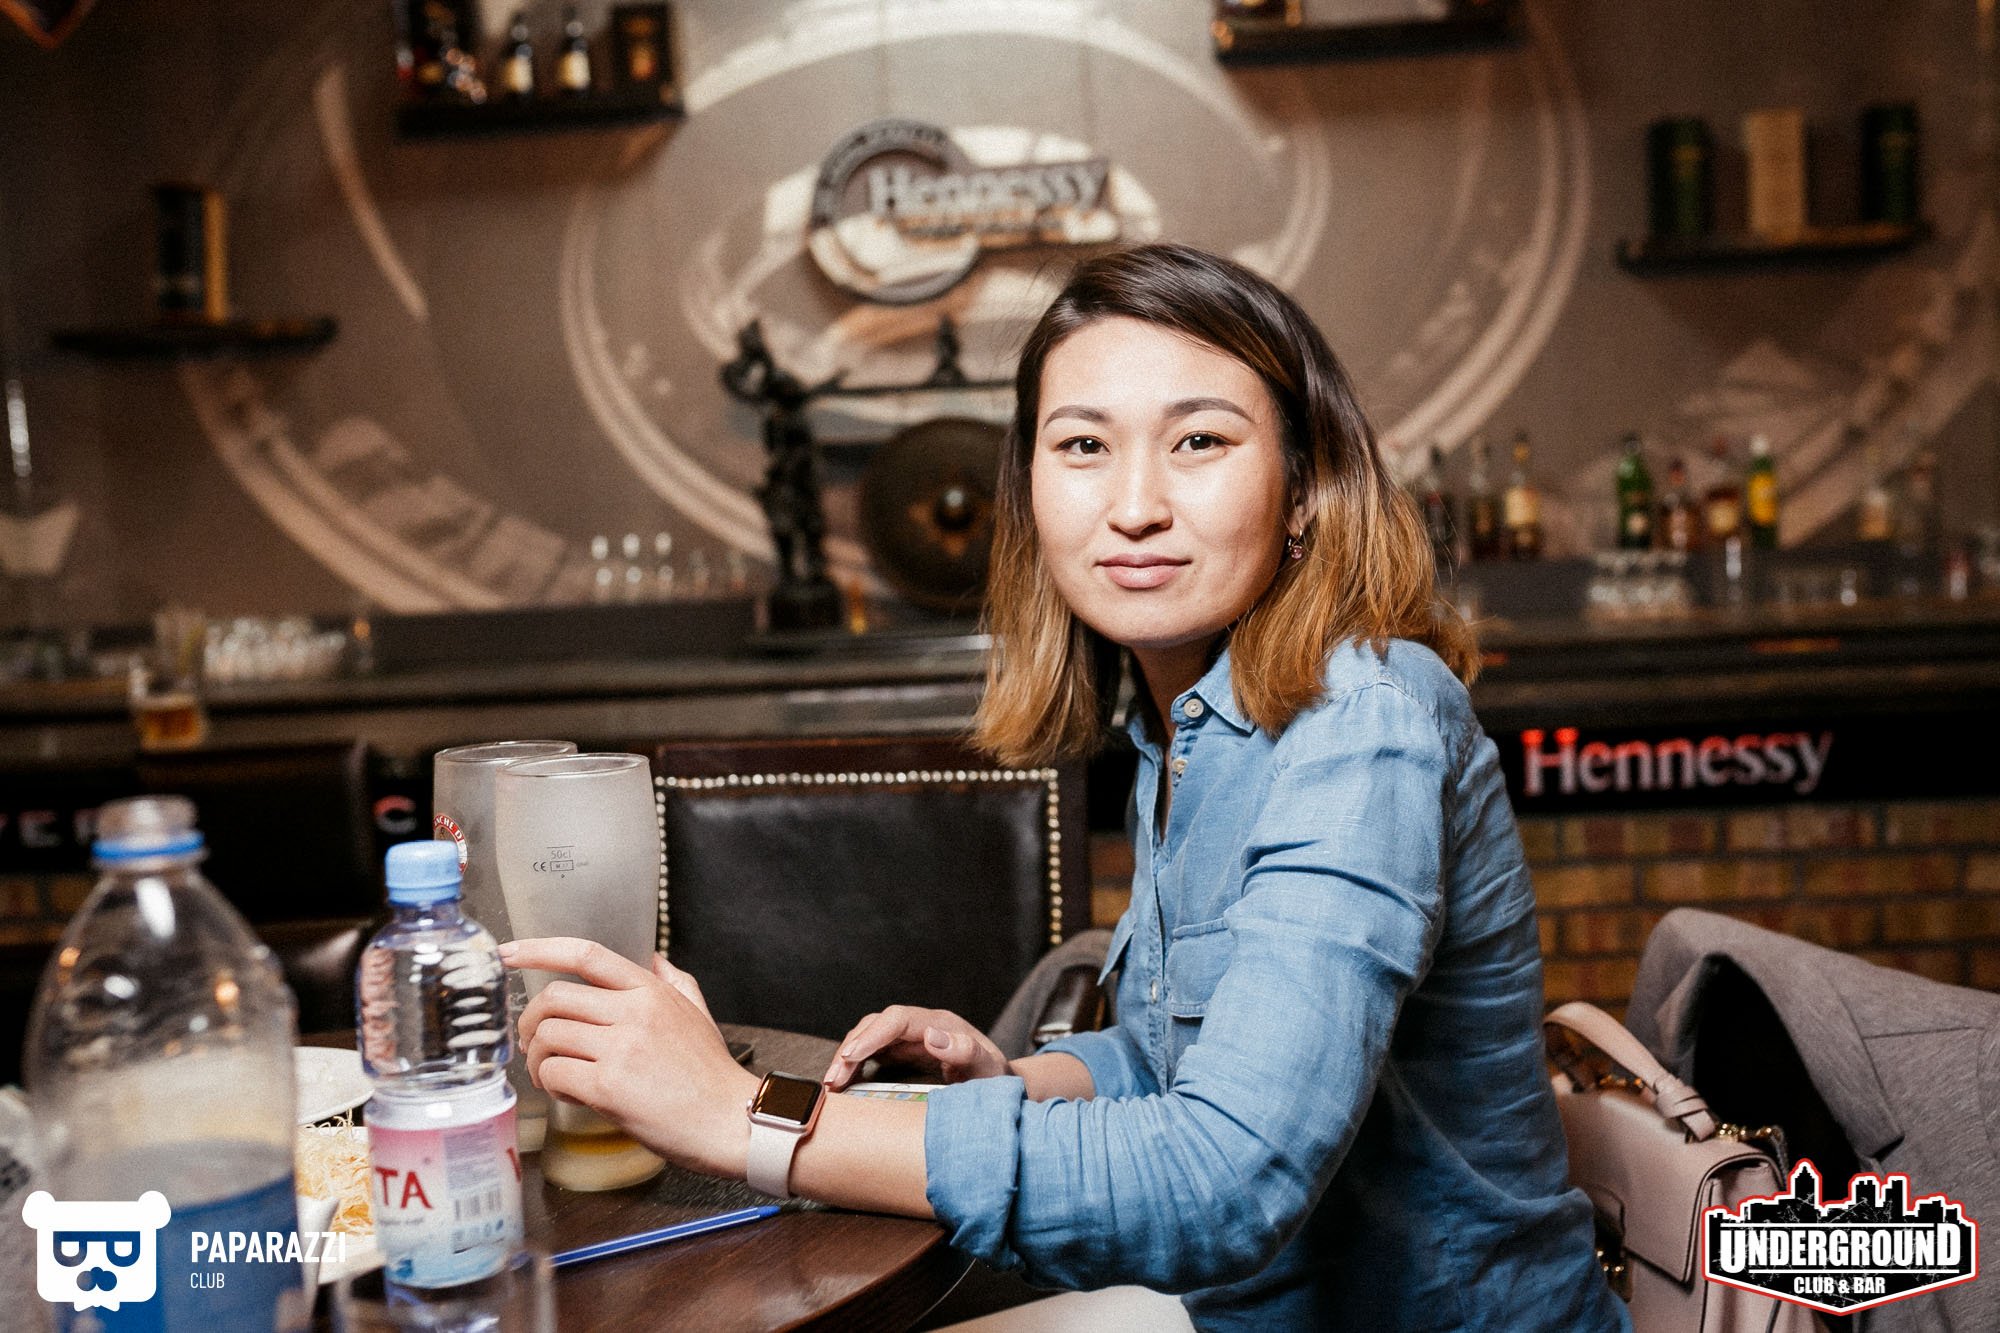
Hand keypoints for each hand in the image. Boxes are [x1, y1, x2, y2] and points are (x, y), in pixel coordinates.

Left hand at [502, 937, 757, 1179]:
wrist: (730, 1122)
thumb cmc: (713, 1076)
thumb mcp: (698, 1015)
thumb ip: (674, 982)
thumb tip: (654, 958)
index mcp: (652, 991)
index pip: (585, 955)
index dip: (539, 950)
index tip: (509, 954)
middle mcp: (635, 1012)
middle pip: (554, 998)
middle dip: (530, 1021)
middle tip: (532, 1043)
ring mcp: (621, 1048)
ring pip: (548, 1037)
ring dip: (538, 1059)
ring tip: (552, 1075)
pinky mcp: (610, 1087)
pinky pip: (554, 1074)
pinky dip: (549, 1085)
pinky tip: (566, 1094)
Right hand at [821, 1005, 1009, 1090]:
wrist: (1000, 1085)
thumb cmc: (995, 1079)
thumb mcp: (988, 1069)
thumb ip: (965, 1052)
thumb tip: (932, 1037)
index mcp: (941, 1025)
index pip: (897, 1020)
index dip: (871, 1036)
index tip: (850, 1057)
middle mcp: (922, 1026)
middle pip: (875, 1026)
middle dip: (850, 1050)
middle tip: (832, 1082)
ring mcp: (910, 1038)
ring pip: (868, 1037)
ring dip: (847, 1058)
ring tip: (831, 1087)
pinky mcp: (903, 1053)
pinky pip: (871, 1053)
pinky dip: (854, 1066)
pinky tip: (842, 1084)